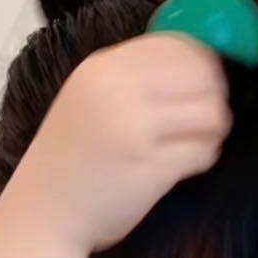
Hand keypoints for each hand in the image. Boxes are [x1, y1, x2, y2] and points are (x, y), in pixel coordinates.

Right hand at [5, 34, 231, 252]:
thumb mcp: (90, 100)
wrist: (43, 212)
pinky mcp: (153, 166)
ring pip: (210, 113)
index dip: (203, 64)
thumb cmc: (73, 160)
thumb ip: (134, 80)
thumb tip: (198, 66)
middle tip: (205, 119)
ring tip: (196, 142)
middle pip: (202, 75)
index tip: (204, 86)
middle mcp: (118, 91)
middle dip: (214, 97)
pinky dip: (204, 157)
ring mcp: (136, 129)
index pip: (177, 45)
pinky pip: (203, 151)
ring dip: (213, 130)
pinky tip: (188, 164)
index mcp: (103, 68)